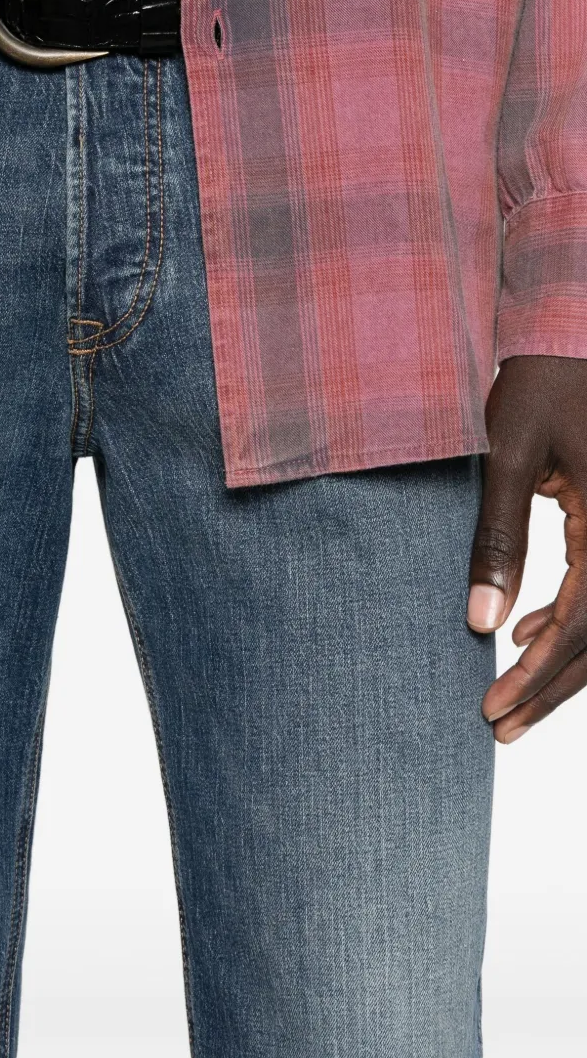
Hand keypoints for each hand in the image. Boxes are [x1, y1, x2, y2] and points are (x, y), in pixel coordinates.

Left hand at [468, 355, 586, 742]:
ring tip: (509, 696)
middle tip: (500, 726)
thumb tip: (482, 622)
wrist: (572, 332)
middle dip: (553, 686)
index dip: (540, 674)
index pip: (586, 622)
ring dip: (566, 661)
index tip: (493, 709)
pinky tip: (530, 632)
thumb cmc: (540, 381)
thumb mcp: (510, 453)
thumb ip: (497, 538)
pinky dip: (575, 620)